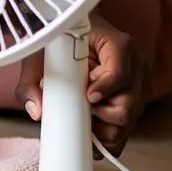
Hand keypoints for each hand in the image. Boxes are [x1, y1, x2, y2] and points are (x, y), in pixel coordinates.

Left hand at [15, 14, 150, 157]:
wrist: (72, 34)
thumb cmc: (60, 40)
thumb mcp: (41, 52)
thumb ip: (31, 80)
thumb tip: (36, 111)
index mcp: (118, 45)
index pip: (119, 73)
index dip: (104, 89)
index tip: (88, 97)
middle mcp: (136, 66)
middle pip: (128, 104)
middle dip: (102, 115)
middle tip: (79, 110)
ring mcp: (139, 85)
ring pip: (129, 121)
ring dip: (103, 128)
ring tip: (81, 116)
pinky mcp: (136, 102)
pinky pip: (127, 129)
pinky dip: (108, 136)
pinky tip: (89, 131)